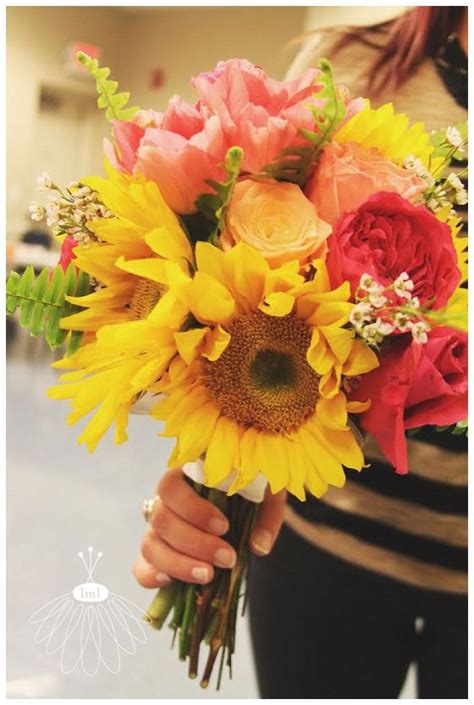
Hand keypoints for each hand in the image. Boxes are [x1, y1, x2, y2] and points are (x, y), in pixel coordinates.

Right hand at [133, 467, 285, 588]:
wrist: (249, 501)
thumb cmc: (253, 488)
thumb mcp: (266, 492)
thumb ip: (266, 515)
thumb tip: (258, 546)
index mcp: (185, 476)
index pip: (171, 487)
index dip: (192, 509)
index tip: (224, 526)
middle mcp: (166, 500)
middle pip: (161, 520)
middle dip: (194, 543)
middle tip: (228, 558)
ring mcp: (159, 528)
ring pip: (150, 544)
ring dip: (178, 563)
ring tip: (209, 575)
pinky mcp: (159, 553)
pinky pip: (142, 565)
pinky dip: (150, 576)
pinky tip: (170, 583)